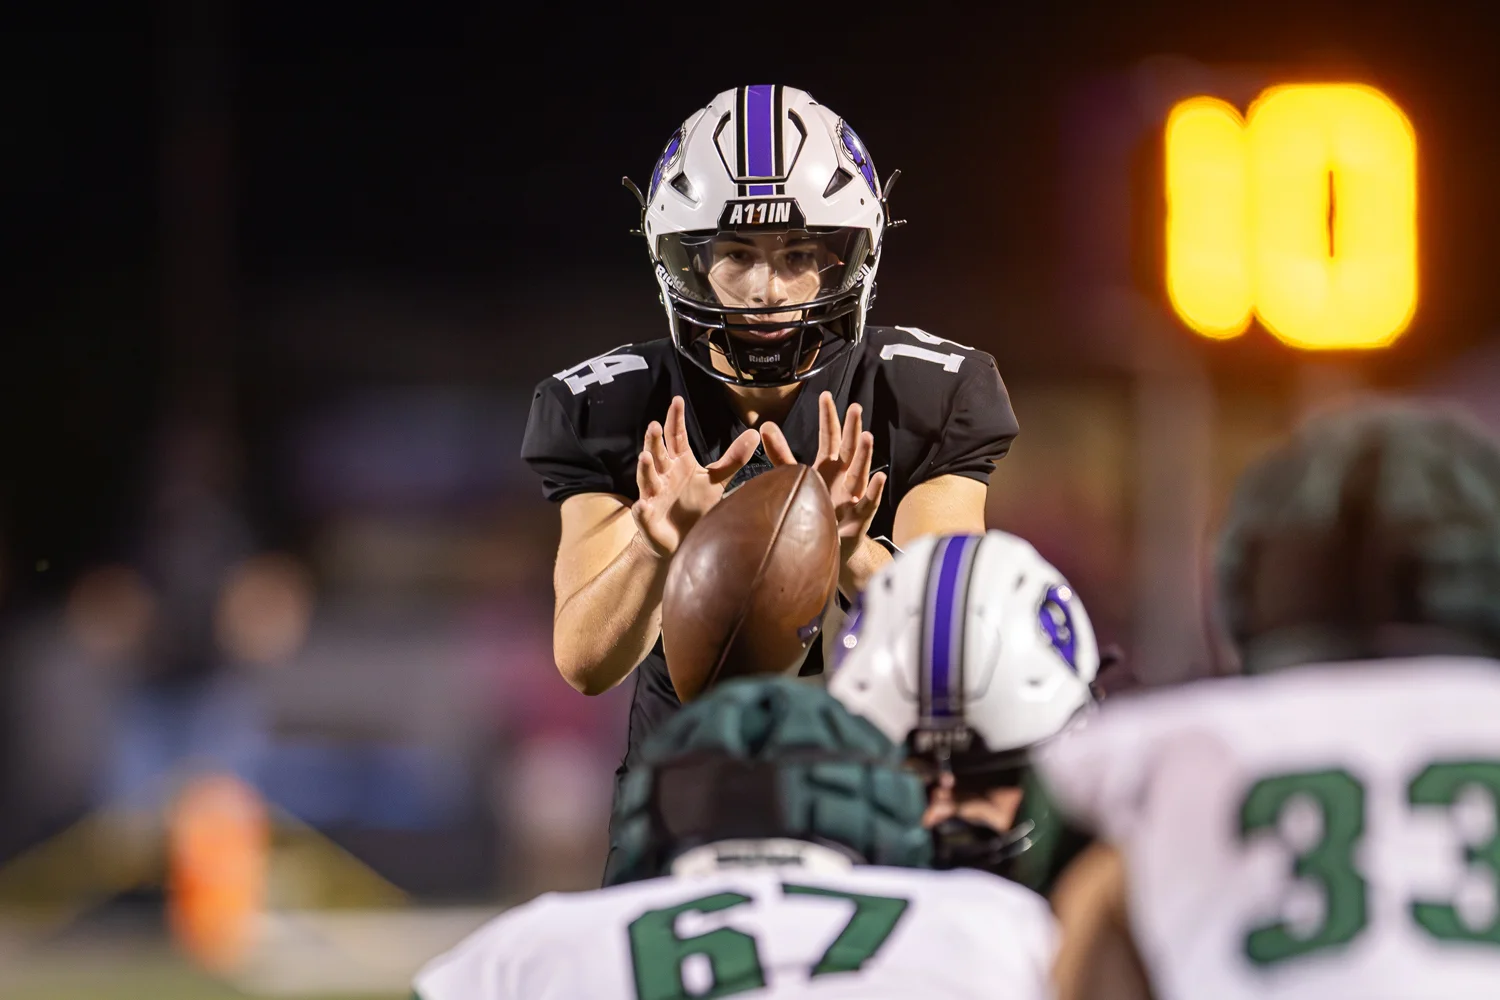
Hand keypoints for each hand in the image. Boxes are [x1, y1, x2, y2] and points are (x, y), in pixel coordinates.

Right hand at [632, 396, 759, 556]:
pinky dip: (641, 510)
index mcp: (679, 462)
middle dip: (655, 440)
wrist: (679, 538)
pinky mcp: (649, 518)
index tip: (677, 400)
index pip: (676, 437)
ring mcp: (654, 495)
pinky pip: (643, 513)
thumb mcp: (715, 480)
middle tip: (655, 425)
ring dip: (645, 468)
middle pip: (658, 453)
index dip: (675, 420)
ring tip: (644, 457)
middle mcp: (664, 475)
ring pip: (647, 478)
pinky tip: (641, 506)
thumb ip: (733, 459)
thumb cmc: (694, 504)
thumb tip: (754, 434)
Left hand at [761, 391, 886, 565]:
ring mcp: (855, 494)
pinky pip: (870, 502)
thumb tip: (764, 426)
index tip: (825, 396)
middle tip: (854, 407)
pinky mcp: (861, 515)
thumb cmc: (817, 505)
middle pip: (848, 448)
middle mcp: (844, 475)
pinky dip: (875, 490)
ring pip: (860, 470)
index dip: (827, 417)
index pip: (829, 436)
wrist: (831, 542)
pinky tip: (879, 477)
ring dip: (864, 454)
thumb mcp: (798, 476)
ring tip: (866, 436)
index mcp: (829, 465)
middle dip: (851, 428)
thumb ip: (781, 454)